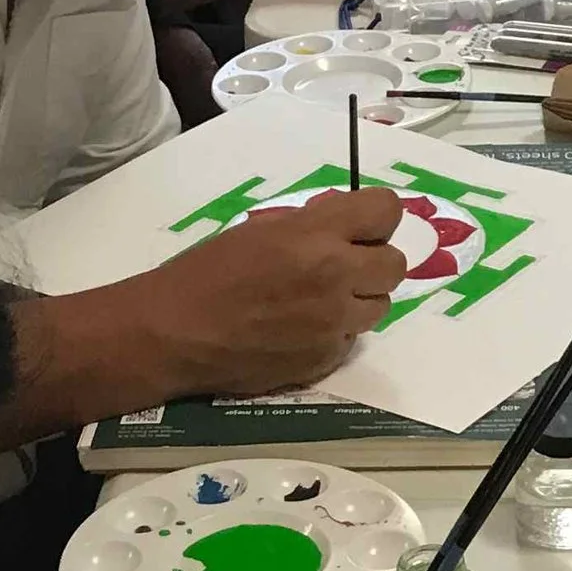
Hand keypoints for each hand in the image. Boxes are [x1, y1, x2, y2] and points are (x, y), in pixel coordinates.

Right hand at [153, 186, 407, 392]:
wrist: (176, 332)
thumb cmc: (207, 272)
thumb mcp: (261, 228)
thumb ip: (311, 225)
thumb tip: (342, 224)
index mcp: (317, 234)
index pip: (388, 211)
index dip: (376, 218)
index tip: (360, 226)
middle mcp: (336, 277)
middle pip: (395, 265)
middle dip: (373, 261)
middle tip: (343, 265)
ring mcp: (334, 323)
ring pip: (379, 306)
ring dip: (358, 299)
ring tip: (320, 300)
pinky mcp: (325, 359)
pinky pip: (350, 339)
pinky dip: (335, 332)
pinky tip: (300, 329)